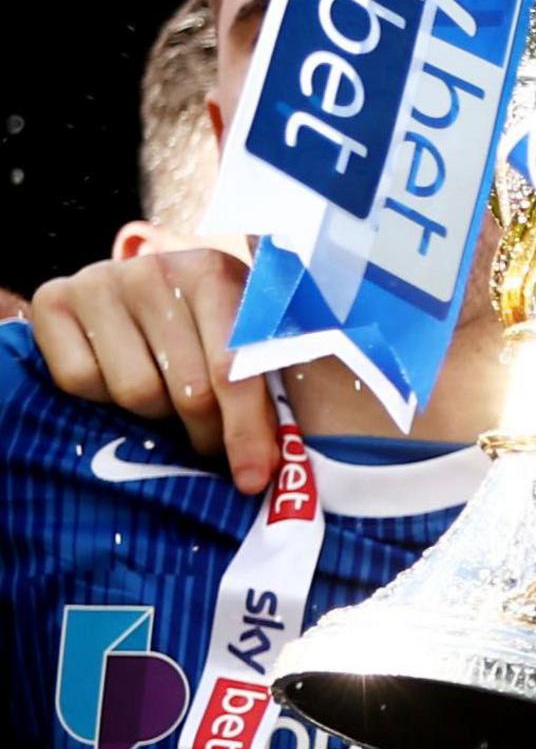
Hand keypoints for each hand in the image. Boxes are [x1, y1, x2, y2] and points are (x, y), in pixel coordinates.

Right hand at [29, 246, 277, 489]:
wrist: (140, 289)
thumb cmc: (208, 324)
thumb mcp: (249, 337)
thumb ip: (266, 384)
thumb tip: (270, 469)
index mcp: (216, 273)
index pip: (233, 368)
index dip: (245, 430)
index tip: (253, 479)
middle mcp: (156, 269)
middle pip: (187, 389)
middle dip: (205, 431)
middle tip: (209, 443)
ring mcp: (101, 281)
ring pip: (134, 391)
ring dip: (154, 413)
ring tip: (166, 400)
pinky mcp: (53, 300)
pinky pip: (78, 380)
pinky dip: (100, 396)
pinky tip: (117, 378)